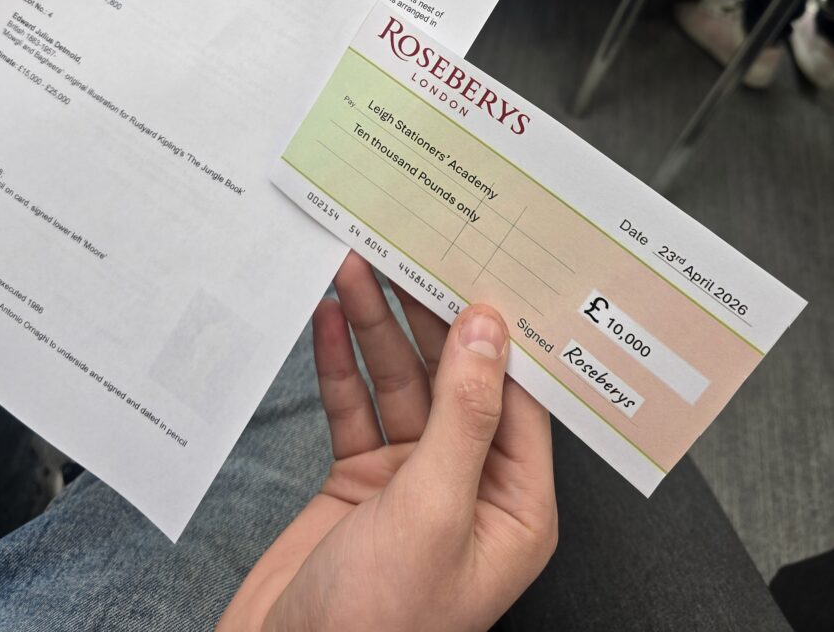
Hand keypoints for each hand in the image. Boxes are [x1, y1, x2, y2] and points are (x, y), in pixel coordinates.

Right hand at [219, 253, 556, 631]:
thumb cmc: (375, 624)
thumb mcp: (432, 511)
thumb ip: (462, 415)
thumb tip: (490, 331)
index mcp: (515, 505)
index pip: (515, 395)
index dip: (495, 329)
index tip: (475, 265)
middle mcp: (469, 486)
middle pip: (452, 378)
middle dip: (424, 315)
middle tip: (401, 250)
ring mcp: (411, 481)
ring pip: (400, 383)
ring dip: (376, 327)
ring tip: (354, 267)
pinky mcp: (359, 479)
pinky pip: (354, 406)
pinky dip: (341, 363)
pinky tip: (329, 318)